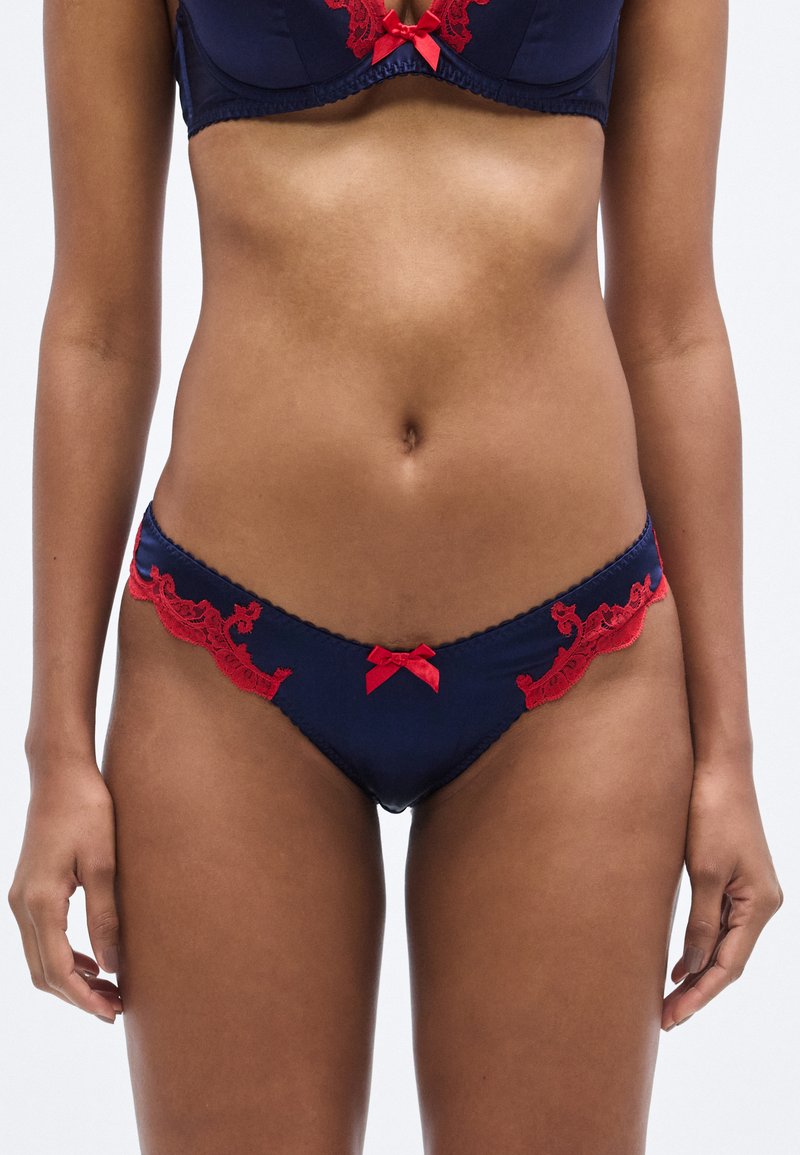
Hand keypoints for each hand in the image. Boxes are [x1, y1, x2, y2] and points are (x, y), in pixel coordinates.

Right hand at [8, 755, 122, 1023]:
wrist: (59, 773)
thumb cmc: (86, 808)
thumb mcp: (104, 861)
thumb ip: (106, 915)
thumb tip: (111, 966)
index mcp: (40, 901)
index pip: (58, 970)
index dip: (84, 999)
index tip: (113, 1012)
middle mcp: (21, 904)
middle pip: (43, 973)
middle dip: (77, 997)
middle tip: (117, 1007)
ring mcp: (20, 897)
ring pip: (38, 958)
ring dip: (70, 979)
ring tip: (110, 988)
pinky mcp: (27, 888)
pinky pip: (40, 938)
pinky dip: (63, 957)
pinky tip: (93, 959)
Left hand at [662, 759, 782, 1029]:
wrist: (719, 767)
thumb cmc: (712, 813)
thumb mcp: (704, 871)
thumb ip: (701, 922)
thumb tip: (695, 966)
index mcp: (760, 905)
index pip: (729, 966)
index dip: (701, 995)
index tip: (673, 1016)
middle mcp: (761, 903)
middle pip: (729, 961)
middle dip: (698, 990)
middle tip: (665, 1018)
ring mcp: (749, 891)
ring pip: (724, 945)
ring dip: (698, 972)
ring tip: (669, 999)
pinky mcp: (734, 879)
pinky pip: (719, 924)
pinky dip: (700, 946)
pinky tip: (679, 962)